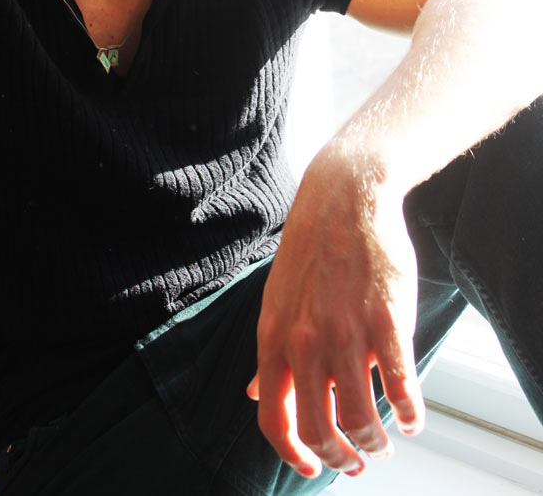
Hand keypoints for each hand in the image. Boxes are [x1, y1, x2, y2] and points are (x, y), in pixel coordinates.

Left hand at [247, 145, 423, 477]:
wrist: (344, 197)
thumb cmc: (311, 249)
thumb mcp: (276, 300)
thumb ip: (270, 352)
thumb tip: (253, 395)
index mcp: (275, 338)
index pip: (273, 419)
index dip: (294, 455)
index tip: (314, 469)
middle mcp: (306, 341)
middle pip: (318, 430)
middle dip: (341, 458)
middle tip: (358, 463)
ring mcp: (346, 332)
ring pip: (359, 417)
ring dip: (375, 441)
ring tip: (385, 440)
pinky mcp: (387, 321)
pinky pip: (399, 387)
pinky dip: (409, 413)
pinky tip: (413, 418)